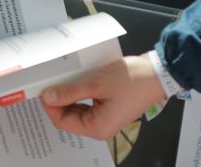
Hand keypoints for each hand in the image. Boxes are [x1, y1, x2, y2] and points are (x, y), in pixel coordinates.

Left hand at [41, 55, 166, 139]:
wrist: (157, 73)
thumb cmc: (129, 80)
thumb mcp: (95, 84)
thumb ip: (70, 92)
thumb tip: (47, 97)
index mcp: (97, 127)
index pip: (62, 121)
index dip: (50, 105)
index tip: (43, 87)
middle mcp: (100, 127)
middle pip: (68, 117)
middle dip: (57, 100)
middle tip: (49, 80)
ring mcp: (105, 117)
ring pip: (76, 109)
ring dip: (68, 95)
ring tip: (60, 79)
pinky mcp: (109, 107)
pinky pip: (87, 103)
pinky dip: (78, 93)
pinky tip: (74, 80)